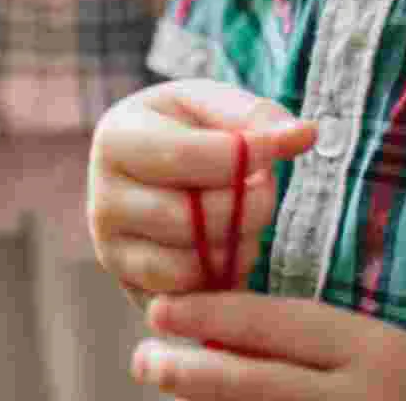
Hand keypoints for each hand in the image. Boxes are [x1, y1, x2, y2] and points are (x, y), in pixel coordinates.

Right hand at [88, 80, 316, 301]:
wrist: (153, 170)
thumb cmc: (188, 129)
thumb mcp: (211, 104)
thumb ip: (255, 115)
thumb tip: (304, 134)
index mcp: (115, 139)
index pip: (188, 155)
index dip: (248, 152)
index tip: (285, 144)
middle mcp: (101, 200)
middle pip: (192, 218)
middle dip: (248, 203)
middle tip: (264, 184)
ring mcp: (113, 253)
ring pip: (195, 265)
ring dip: (240, 243)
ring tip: (244, 214)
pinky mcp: (136, 293)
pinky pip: (195, 301)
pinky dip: (226, 277)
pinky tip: (231, 244)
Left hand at [132, 293, 405, 399]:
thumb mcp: (372, 346)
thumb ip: (306, 338)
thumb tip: (217, 329)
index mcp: (373, 351)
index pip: (278, 327)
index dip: (213, 315)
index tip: (160, 308)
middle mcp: (363, 400)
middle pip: (261, 386)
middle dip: (194, 372)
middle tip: (142, 356)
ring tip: (168, 387)